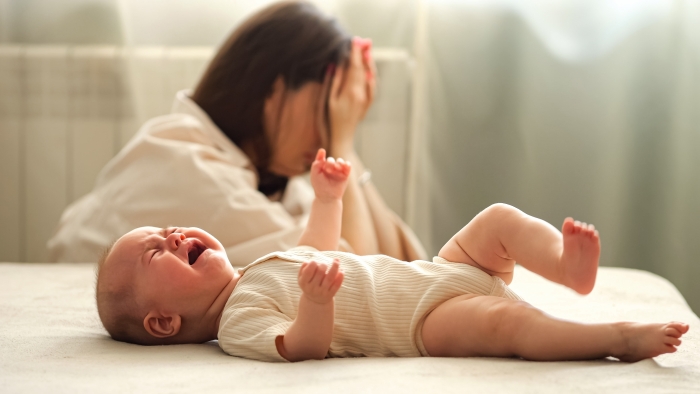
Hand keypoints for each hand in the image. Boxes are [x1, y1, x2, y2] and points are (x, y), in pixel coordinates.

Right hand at [298, 259, 343, 304]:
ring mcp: (322, 292)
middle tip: (324, 264)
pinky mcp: (330, 294)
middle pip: (320, 273)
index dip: (313, 264)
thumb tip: (308, 262)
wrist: (315, 301)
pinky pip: (336, 285)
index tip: (315, 261)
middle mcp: (312, 288)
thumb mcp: (302, 278)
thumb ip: (303, 268)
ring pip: (330, 278)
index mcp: (304, 283)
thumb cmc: (309, 283)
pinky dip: (340, 277)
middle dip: (324, 264)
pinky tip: (342, 270)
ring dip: (334, 267)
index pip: (308, 272)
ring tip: (336, 260)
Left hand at [310, 148, 350, 201]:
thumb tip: (322, 151)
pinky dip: (347, 164)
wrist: (327, 196)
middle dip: (330, 163)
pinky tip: (344, 166)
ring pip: (340, 161)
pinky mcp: (345, 174)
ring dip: (338, 163)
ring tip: (336, 168)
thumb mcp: (315, 174)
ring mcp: (338, 170)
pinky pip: (348, 165)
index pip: (322, 158)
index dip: (322, 155)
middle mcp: (330, 167)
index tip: (322, 152)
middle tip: (328, 170)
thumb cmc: (319, 186)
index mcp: (322, 167)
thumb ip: (317, 163)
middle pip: (331, 159)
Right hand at [328, 37, 376, 154]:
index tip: (354, 40)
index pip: (354, 66)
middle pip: (364, 69)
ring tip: (367, 51)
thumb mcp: (328, 100)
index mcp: (351, 91)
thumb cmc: (330, 121)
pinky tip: (369, 71)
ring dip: (369, 63)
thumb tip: (337, 64)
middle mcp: (362, 94)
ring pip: (370, 76)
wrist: (341, 138)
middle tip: (363, 41)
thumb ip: (334, 81)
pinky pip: (372, 86)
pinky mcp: (367, 103)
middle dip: (364, 54)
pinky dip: (371, 76)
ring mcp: (366, 99)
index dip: (355, 52)